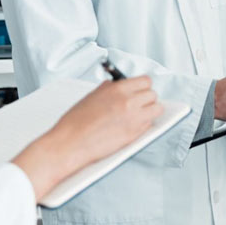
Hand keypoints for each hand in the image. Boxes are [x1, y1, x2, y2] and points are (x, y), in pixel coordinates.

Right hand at [14, 76, 162, 201]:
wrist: (69, 143)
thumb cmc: (75, 122)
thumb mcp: (91, 96)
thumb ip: (108, 89)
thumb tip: (117, 85)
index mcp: (117, 90)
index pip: (145, 81)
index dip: (142, 85)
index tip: (140, 89)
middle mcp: (128, 102)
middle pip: (153, 94)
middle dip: (147, 98)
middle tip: (139, 103)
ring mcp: (133, 119)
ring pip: (157, 109)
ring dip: (150, 110)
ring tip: (140, 114)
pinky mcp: (134, 135)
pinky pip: (149, 125)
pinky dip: (144, 124)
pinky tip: (132, 125)